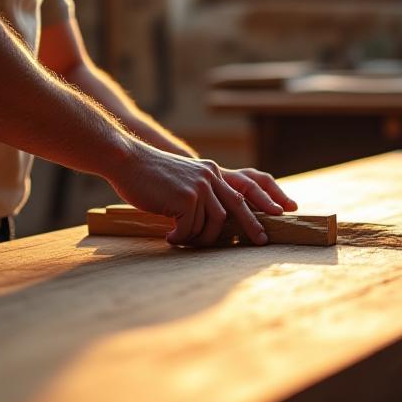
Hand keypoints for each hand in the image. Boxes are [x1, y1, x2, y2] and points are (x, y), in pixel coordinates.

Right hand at [108, 140, 297, 246]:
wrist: (126, 160)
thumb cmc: (147, 175)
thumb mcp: (181, 179)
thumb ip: (199, 194)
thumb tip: (211, 221)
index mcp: (211, 172)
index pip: (242, 191)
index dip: (258, 206)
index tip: (275, 214)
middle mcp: (210, 177)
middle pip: (238, 208)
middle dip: (252, 226)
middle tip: (261, 241)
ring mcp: (200, 187)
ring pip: (213, 224)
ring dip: (198, 237)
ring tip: (181, 239)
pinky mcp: (187, 199)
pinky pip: (191, 230)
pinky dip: (180, 237)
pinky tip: (169, 236)